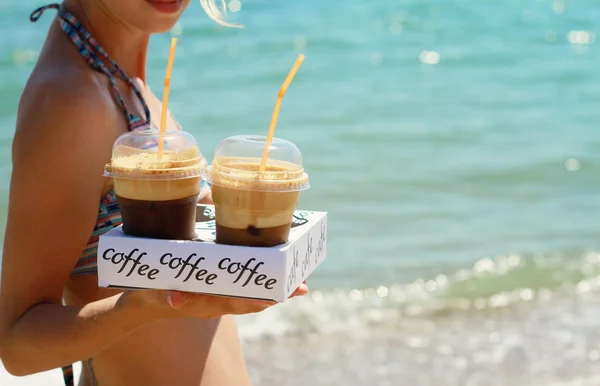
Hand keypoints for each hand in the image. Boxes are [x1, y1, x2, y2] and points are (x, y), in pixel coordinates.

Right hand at [131, 281, 308, 319]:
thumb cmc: (149, 296)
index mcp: (206, 304)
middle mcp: (217, 303)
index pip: (239, 304)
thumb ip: (164, 295)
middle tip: (302, 287)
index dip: (259, 299)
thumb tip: (176, 299)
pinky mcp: (219, 291)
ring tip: (299, 281)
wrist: (143, 306)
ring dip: (275, 290)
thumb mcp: (153, 294)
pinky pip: (245, 290)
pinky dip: (262, 283)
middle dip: (277, 295)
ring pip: (253, 297)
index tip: (279, 296)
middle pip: (253, 302)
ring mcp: (219, 298)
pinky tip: (276, 273)